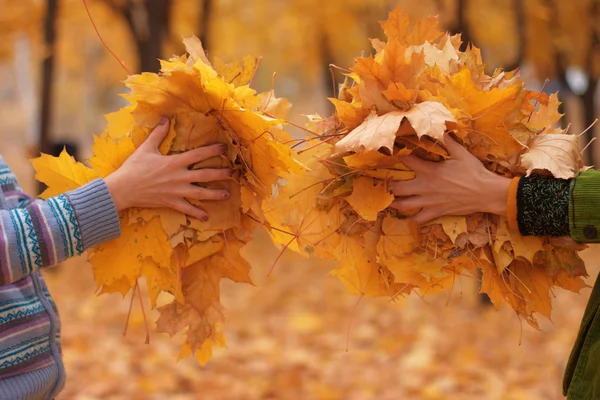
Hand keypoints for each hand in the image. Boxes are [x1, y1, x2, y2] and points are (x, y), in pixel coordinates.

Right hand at [104, 117, 232, 220]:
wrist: (123, 188)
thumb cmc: (134, 167)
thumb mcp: (146, 148)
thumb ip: (158, 134)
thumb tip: (166, 118)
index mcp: (174, 162)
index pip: (198, 154)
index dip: (213, 150)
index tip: (225, 148)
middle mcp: (179, 177)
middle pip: (205, 175)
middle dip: (221, 173)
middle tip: (233, 173)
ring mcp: (176, 191)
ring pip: (200, 193)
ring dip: (215, 194)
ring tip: (227, 194)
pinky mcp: (171, 202)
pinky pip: (187, 209)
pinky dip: (197, 213)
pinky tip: (207, 217)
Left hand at [388, 134, 510, 223]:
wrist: (485, 192)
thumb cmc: (474, 172)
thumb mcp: (461, 153)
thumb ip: (448, 142)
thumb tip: (442, 129)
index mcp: (429, 170)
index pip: (406, 161)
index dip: (399, 157)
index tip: (395, 156)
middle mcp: (425, 186)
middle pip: (397, 188)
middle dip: (389, 186)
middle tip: (386, 184)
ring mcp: (429, 201)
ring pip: (403, 205)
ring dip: (394, 203)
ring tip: (390, 201)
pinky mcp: (436, 212)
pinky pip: (418, 219)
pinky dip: (411, 218)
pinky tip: (409, 216)